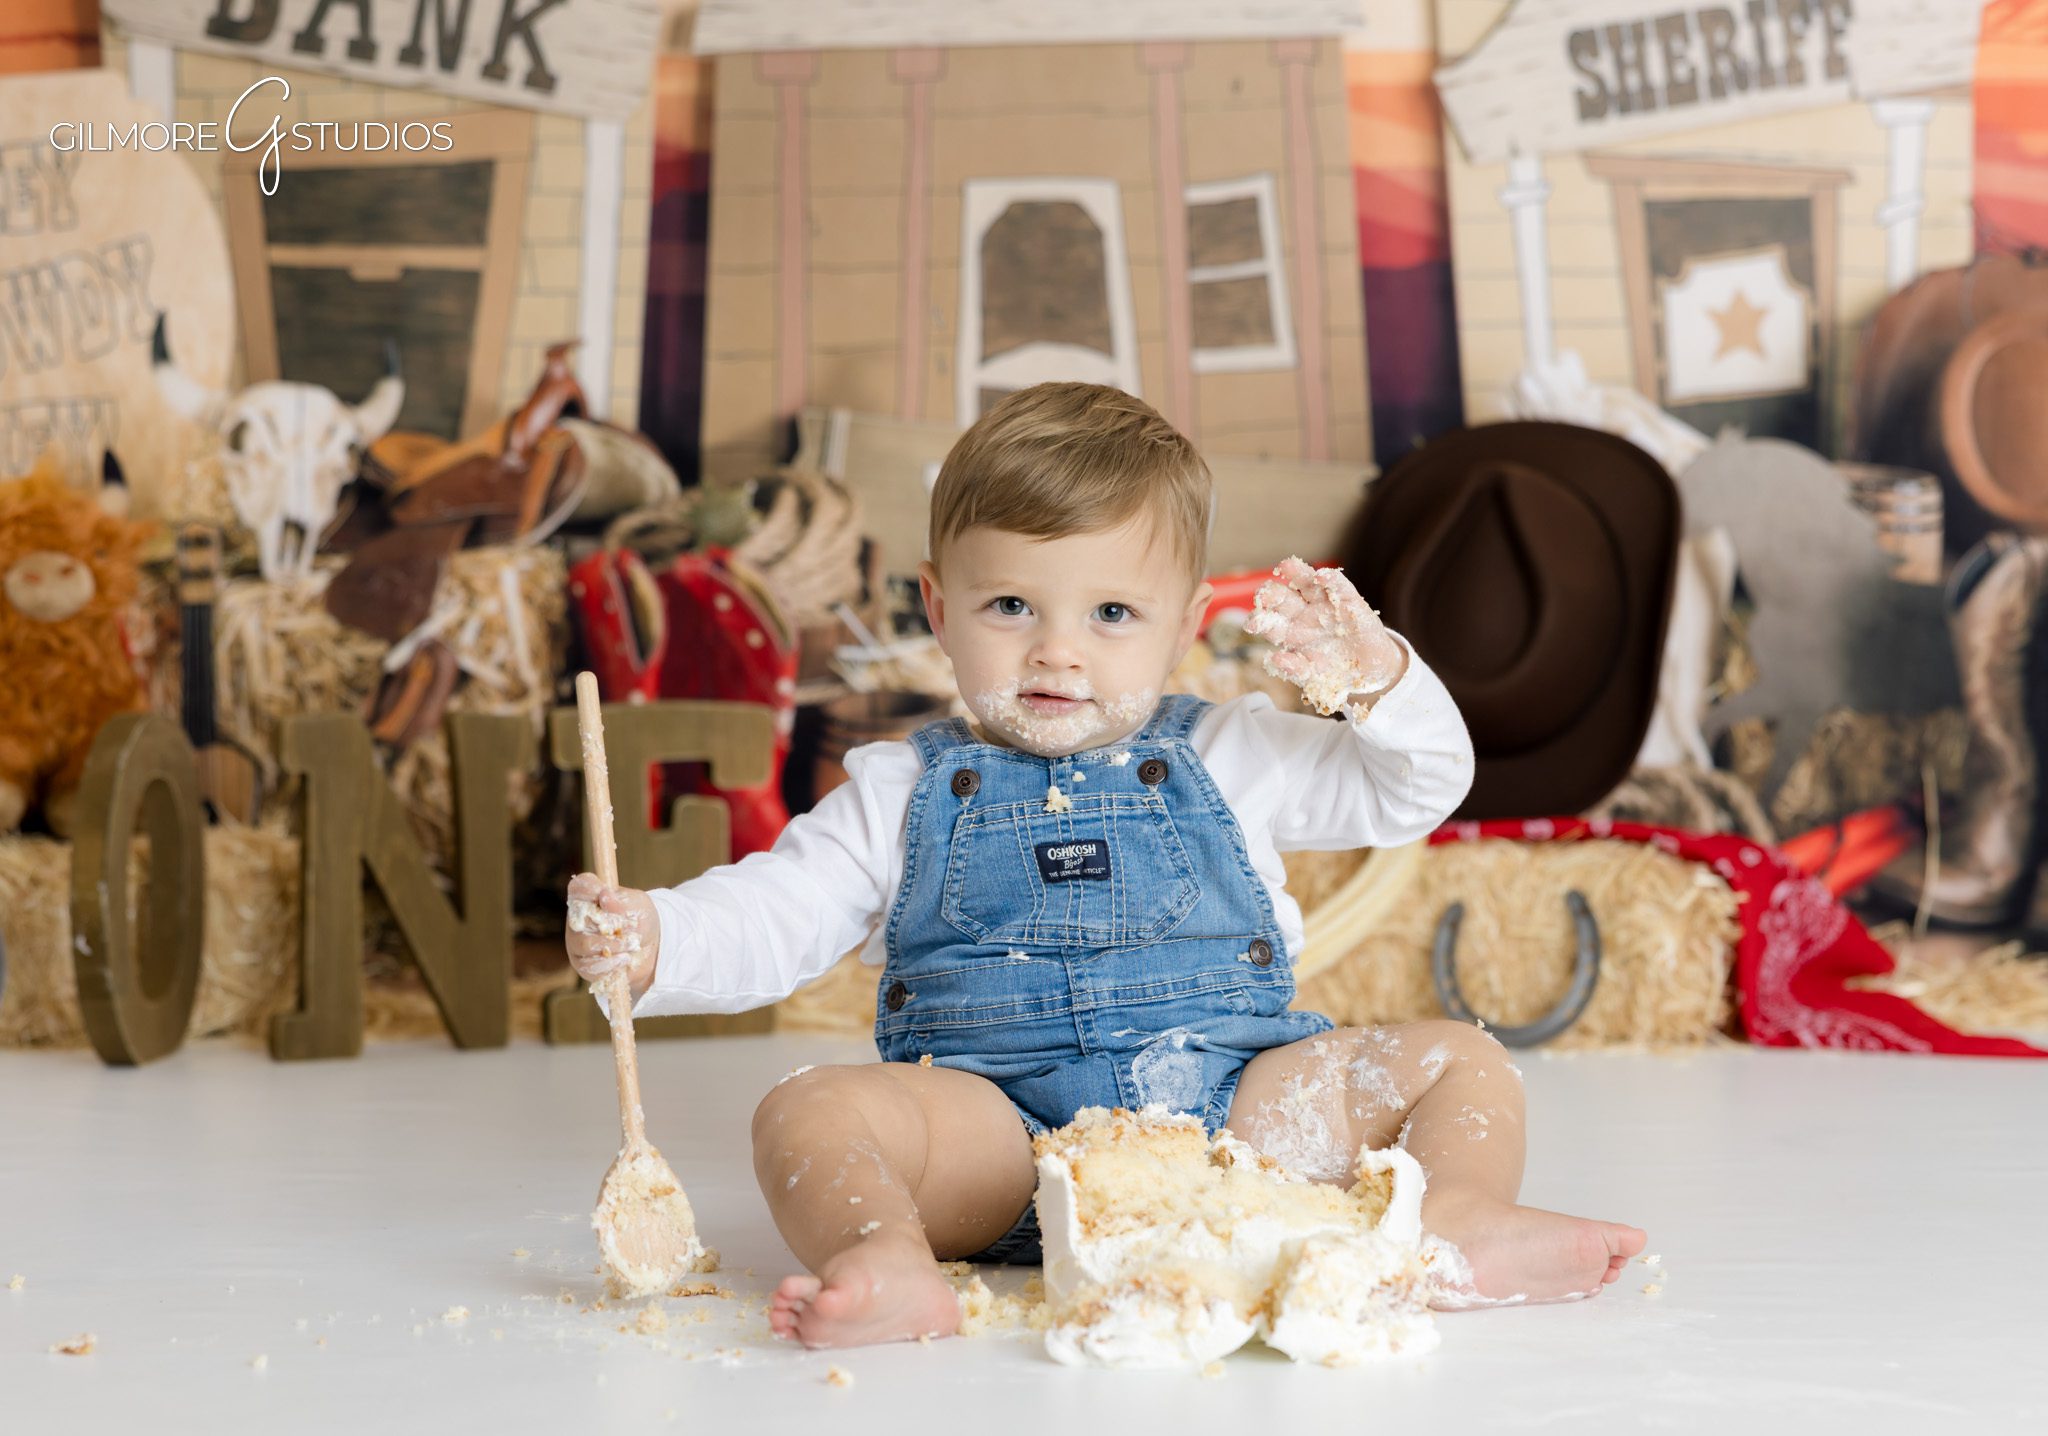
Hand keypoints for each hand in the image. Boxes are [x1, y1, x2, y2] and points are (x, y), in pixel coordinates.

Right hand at [565, 872, 658, 994]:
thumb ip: (623, 902)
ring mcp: (577, 942)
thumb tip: (605, 896)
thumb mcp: (640, 907)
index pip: (579, 887)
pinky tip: (624, 959)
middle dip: (608, 925)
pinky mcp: (582, 964)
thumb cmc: (641, 921)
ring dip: (613, 945)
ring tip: (631, 945)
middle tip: (626, 928)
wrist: (650, 951)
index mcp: (590, 898)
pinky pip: (589, 966)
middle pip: (579, 919)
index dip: (588, 889)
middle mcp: (578, 919)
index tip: (604, 893)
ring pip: (585, 944)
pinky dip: (611, 963)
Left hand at [1243, 557, 1405, 714]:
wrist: (1369, 673)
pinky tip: (1322, 576)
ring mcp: (1325, 605)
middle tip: (1263, 595)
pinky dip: (1332, 580)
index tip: (1252, 623)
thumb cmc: (1334, 674)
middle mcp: (1303, 615)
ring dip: (1296, 573)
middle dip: (1271, 594)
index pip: (1269, 622)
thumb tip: (1275, 658)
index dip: (1260, 620)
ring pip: (1306, 583)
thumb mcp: (1314, 678)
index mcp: (1289, 633)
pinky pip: (1339, 587)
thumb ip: (1295, 669)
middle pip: (1282, 598)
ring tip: (1285, 566)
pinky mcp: (1349, 601)